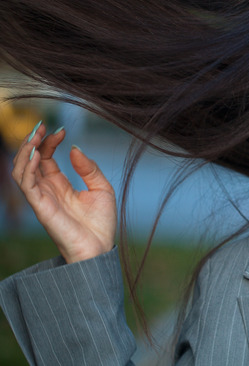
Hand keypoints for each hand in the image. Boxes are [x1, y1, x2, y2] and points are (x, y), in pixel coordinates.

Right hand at [11, 122, 116, 262]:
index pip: (46, 157)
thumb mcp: (102, 188)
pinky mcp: (40, 207)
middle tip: (42, 126)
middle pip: (30, 160)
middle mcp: (47, 190)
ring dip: (25, 151)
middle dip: (34, 141)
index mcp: (59, 185)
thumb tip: (74, 148)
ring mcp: (42, 198)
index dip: (51, 141)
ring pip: (21, 170)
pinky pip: (26, 185)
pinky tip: (36, 155)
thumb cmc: (101, 223)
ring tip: (36, 135)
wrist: (100, 248)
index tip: (62, 130)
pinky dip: (27, 168)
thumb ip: (89, 168)